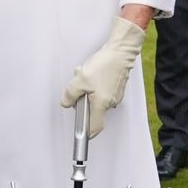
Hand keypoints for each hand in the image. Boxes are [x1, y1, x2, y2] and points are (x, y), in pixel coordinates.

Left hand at [59, 16, 145, 137]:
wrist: (121, 52)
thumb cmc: (104, 65)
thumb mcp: (80, 80)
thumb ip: (70, 94)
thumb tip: (66, 103)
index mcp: (101, 104)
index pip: (95, 127)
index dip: (87, 133)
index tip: (81, 135)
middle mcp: (110, 102)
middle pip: (92, 110)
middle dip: (82, 100)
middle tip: (79, 88)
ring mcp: (114, 95)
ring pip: (96, 99)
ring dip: (87, 89)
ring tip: (86, 75)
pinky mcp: (115, 87)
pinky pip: (101, 91)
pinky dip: (94, 84)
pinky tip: (93, 73)